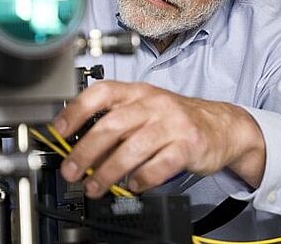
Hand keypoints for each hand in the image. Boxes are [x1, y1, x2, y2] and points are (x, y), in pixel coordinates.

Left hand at [52, 81, 264, 197]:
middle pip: (112, 125)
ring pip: (133, 147)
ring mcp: (172, 123)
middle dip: (86, 151)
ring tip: (94, 187)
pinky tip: (132, 186)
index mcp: (136, 92)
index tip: (58, 130)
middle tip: (71, 171)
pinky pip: (161, 164)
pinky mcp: (188, 145)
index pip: (100, 93)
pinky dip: (142, 178)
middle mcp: (152, 103)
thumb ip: (113, 124)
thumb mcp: (142, 111)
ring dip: (108, 171)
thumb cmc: (174, 119)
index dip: (76, 111)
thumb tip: (77, 147)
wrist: (222, 126)